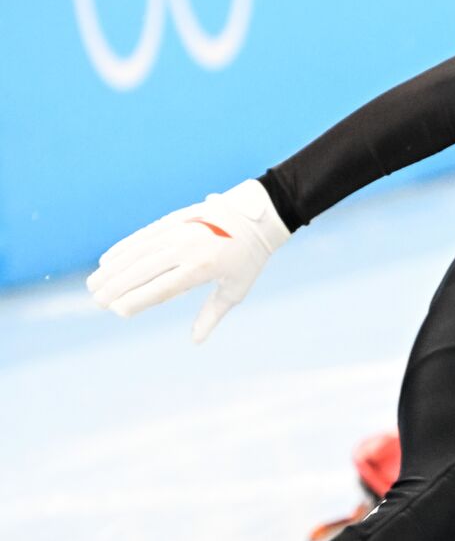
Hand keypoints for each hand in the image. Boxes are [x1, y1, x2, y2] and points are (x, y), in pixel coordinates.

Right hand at [87, 179, 290, 342]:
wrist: (259, 215)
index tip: (117, 311)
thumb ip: (212, 314)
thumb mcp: (236, 288)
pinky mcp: (175, 219)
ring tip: (94, 284)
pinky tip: (108, 259)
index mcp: (202, 268)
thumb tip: (196, 341)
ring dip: (113, 267)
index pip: (162, 287)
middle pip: (143, 269)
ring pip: (138, 251)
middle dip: (117, 286)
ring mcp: (180, 231)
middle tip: (97, 301)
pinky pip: (144, 234)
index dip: (137, 300)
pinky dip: (124, 246)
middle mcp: (187, 247)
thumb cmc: (249, 257)